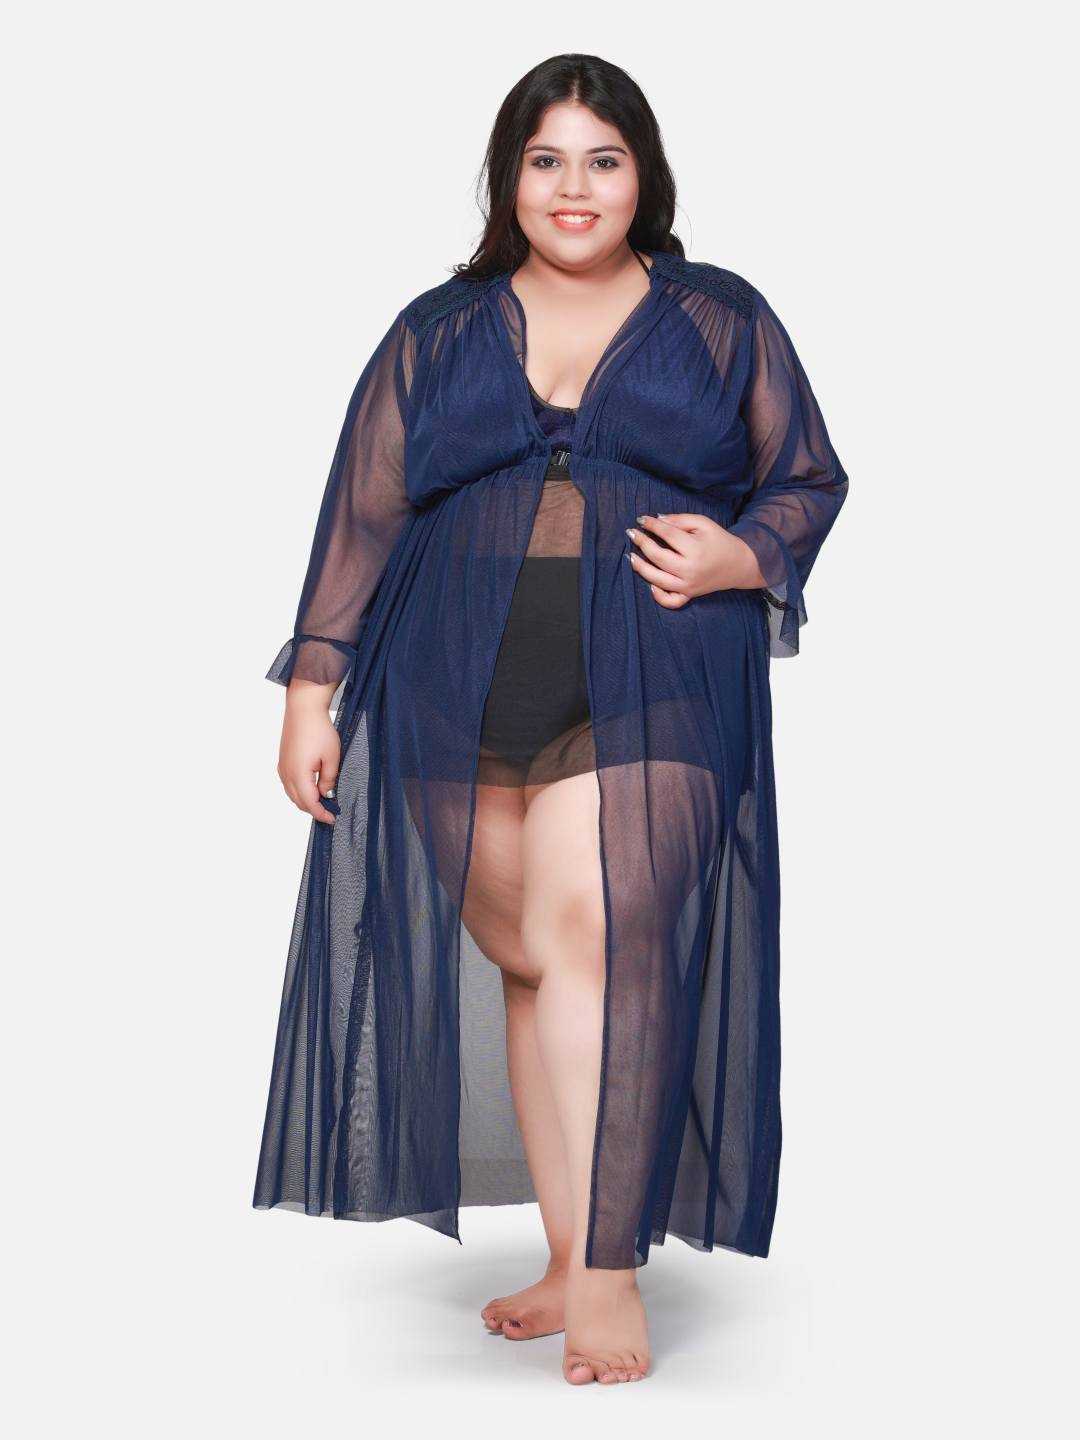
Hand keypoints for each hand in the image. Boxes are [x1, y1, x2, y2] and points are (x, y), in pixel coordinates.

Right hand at [277, 681, 339, 823]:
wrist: (303, 709)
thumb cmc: (319, 729)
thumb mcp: (332, 757)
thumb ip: (329, 779)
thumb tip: (326, 794)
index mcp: (298, 774)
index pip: (309, 803)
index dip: (321, 814)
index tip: (332, 819)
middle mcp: (286, 773)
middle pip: (299, 801)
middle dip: (314, 809)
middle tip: (329, 812)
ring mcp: (282, 768)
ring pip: (292, 794)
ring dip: (306, 800)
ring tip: (323, 801)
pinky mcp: (282, 762)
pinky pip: (289, 784)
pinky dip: (300, 791)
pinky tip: (312, 788)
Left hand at [624, 512, 764, 608]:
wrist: (739, 564)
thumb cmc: (720, 541)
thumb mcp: (703, 523)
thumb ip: (680, 520)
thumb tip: (657, 519)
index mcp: (695, 549)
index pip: (667, 534)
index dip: (651, 525)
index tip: (641, 519)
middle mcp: (690, 570)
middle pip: (658, 556)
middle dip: (642, 543)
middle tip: (631, 533)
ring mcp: (688, 586)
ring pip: (657, 579)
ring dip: (640, 568)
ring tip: (631, 556)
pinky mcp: (689, 595)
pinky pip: (670, 601)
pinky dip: (658, 595)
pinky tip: (650, 583)